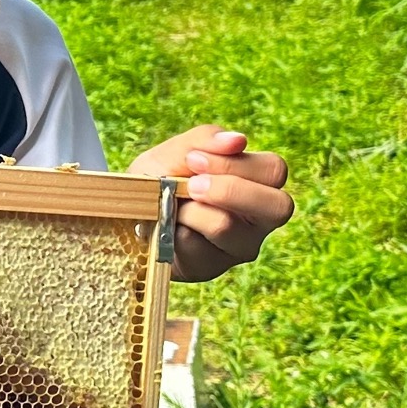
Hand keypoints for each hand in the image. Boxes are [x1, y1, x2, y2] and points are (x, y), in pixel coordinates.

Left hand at [129, 126, 292, 282]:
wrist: (128, 212)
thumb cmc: (162, 176)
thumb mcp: (177, 151)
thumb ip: (206, 140)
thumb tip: (237, 140)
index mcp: (259, 182)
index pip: (274, 170)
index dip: (234, 164)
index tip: (193, 160)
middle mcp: (259, 218)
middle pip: (278, 207)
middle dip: (229, 190)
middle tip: (191, 185)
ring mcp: (240, 246)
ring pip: (227, 227)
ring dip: (189, 210)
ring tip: (171, 205)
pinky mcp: (212, 267)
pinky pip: (195, 249)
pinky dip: (172, 230)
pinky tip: (165, 226)